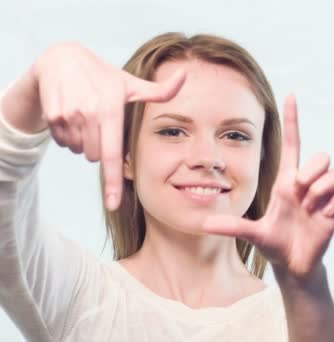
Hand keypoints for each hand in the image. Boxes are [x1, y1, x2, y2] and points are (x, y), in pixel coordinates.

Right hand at [33, 42, 185, 209]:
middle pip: (96, 156)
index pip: (113, 154)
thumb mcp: (130, 83)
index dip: (113, 182)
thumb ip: (160, 90)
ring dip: (83, 142)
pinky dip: (68, 135)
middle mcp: (89, 113)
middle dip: (100, 147)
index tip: (112, 204)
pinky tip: (71, 114)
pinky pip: (63, 143)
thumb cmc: (103, 76)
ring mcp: (68, 115)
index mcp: (111, 109)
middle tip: (101, 123)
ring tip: (86, 115)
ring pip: (79, 151)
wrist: (61, 58)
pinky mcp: (52, 116)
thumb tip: (185, 77)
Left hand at [200, 95, 333, 280]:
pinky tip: (324, 217)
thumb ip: (233, 227)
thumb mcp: (253, 234)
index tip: (290, 95)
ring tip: (310, 208)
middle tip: (300, 192)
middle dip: (313, 170)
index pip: (292, 144)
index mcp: (286, 182)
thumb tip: (204, 224)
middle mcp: (307, 185)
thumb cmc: (274, 244)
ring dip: (322, 190)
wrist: (293, 265)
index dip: (292, 121)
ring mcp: (324, 197)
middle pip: (322, 156)